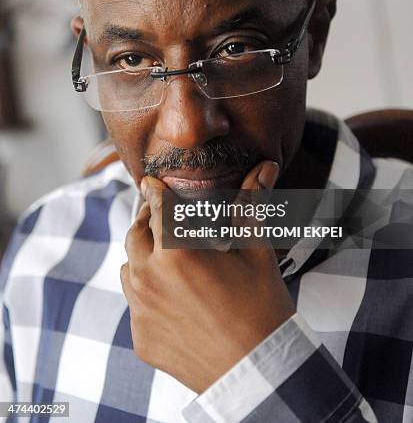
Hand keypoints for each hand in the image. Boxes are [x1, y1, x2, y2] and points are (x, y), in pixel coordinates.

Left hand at [120, 161, 294, 393]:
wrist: (259, 374)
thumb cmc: (262, 308)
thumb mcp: (255, 252)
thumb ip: (249, 206)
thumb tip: (264, 167)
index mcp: (175, 253)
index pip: (156, 208)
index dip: (155, 192)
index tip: (152, 183)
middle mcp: (148, 280)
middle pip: (136, 236)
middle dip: (148, 223)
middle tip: (163, 219)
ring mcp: (140, 312)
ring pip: (129, 270)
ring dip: (143, 259)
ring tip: (168, 261)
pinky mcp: (141, 339)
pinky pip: (135, 306)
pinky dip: (148, 295)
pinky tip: (175, 301)